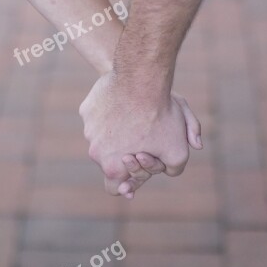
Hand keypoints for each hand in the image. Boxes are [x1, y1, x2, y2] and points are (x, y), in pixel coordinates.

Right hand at [79, 71, 202, 197]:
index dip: (129, 183)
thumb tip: (171, 169)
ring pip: (104, 136)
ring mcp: (88, 129)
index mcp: (112, 167)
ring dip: (117, 132)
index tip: (140, 170)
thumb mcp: (179, 150)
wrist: (140, 79)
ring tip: (137, 117)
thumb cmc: (159, 117)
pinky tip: (126, 102)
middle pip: (111, 160)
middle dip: (126, 153)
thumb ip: (175, 167)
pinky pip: (98, 116)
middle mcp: (95, 151)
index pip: (115, 188)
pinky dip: (110, 112)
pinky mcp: (87, 110)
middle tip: (144, 138)